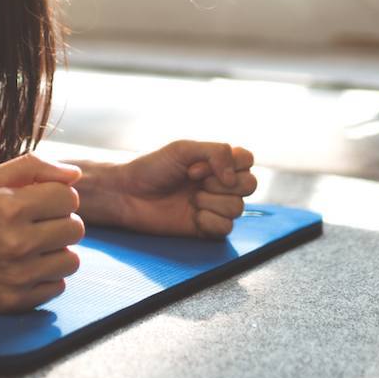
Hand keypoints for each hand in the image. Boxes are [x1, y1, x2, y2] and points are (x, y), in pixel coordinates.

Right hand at [0, 153, 85, 311]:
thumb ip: (31, 168)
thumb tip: (76, 174)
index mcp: (9, 207)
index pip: (69, 197)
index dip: (57, 196)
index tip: (39, 201)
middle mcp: (16, 243)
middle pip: (75, 228)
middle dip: (60, 221)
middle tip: (35, 223)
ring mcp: (17, 276)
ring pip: (72, 260)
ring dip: (56, 251)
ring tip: (31, 246)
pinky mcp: (15, 302)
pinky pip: (57, 287)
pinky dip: (45, 276)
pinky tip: (22, 267)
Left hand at [95, 140, 257, 239]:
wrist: (129, 194)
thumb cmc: (152, 168)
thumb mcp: (183, 149)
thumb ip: (217, 152)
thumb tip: (233, 177)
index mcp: (216, 163)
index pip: (247, 160)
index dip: (229, 163)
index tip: (197, 166)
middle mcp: (219, 184)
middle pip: (249, 185)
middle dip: (220, 183)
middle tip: (191, 181)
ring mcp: (214, 206)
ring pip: (238, 208)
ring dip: (210, 201)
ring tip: (189, 199)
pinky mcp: (208, 228)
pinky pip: (226, 228)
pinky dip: (208, 221)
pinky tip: (192, 215)